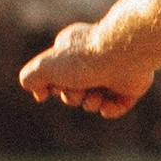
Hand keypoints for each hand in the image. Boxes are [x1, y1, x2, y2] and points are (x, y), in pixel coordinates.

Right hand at [19, 22, 151, 117]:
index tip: (49, 91)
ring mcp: (112, 73)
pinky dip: (110, 110)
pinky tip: (107, 104)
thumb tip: (38, 92)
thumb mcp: (45, 67)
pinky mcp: (130, 86)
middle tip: (78, 90)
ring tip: (96, 96)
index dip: (51, 86)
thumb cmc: (82, 60)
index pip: (55, 74)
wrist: (122, 56)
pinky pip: (116, 106)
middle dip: (72, 97)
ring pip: (94, 100)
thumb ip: (30, 78)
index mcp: (71, 50)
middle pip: (74, 90)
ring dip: (91, 103)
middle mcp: (91, 60)